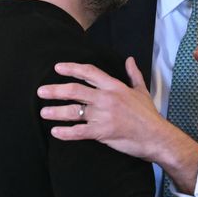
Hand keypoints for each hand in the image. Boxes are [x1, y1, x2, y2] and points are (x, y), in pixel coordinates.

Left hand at [38, 58, 197, 190]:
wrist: (156, 136)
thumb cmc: (149, 115)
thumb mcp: (142, 91)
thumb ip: (133, 75)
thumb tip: (130, 60)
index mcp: (115, 87)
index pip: (90, 72)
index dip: (72, 68)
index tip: (58, 68)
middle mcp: (107, 98)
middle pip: (75, 90)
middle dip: (55, 90)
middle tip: (41, 91)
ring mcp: (104, 115)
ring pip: (74, 111)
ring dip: (56, 112)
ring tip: (43, 112)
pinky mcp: (103, 132)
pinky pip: (80, 131)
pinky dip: (66, 132)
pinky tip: (56, 132)